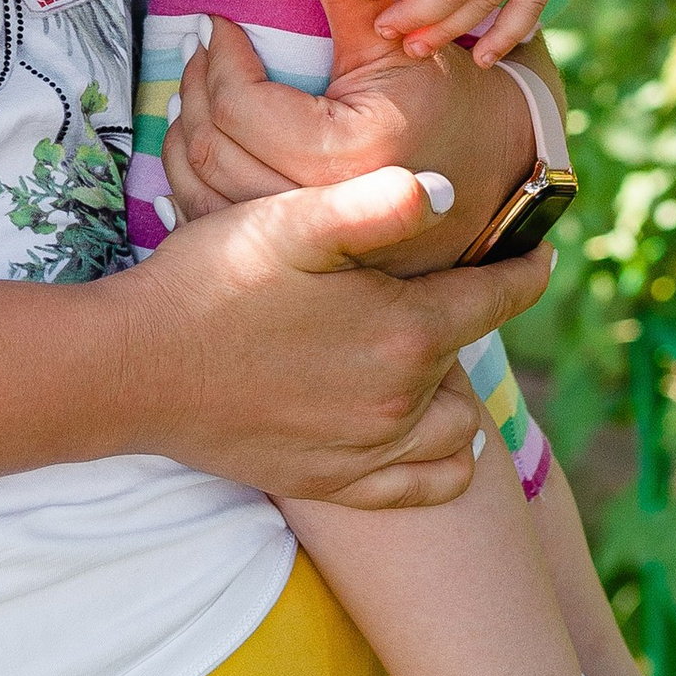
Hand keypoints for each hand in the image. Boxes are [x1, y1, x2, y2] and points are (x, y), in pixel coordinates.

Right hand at [115, 166, 555, 511]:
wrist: (134, 368)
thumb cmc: (212, 280)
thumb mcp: (291, 221)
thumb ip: (376, 203)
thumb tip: (449, 189)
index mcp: (405, 331)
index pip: (497, 299)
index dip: (524, 270)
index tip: (540, 254)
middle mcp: (400, 400)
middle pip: (469, 359)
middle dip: (464, 324)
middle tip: (434, 293)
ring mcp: (367, 449)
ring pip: (455, 428)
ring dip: (450, 392)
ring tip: (416, 358)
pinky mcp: (331, 482)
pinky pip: (422, 486)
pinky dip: (438, 462)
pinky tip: (419, 431)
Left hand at [162, 0, 540, 269]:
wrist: (500, 172)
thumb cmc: (452, 98)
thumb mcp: (400, 35)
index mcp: (349, 157)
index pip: (246, 107)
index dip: (220, 58)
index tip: (215, 23)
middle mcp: (328, 212)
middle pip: (218, 152)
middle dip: (196, 92)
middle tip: (196, 49)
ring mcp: (315, 247)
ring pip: (210, 198)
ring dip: (186, 138)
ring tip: (191, 90)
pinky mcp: (307, 260)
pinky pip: (226, 227)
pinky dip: (197, 188)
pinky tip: (194, 147)